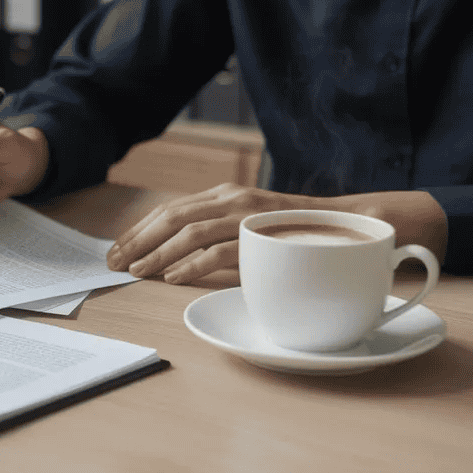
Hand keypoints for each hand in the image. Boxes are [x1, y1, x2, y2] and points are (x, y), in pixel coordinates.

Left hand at [106, 183, 448, 284]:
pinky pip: (222, 249)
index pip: (170, 209)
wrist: (359, 224)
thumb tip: (172, 261)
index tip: (116, 250)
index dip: (139, 230)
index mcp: (226, 195)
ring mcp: (251, 213)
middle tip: (113, 264)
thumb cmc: (298, 234)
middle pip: (171, 216)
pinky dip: (193, 265)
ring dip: (158, 253)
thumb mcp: (251, 229)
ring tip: (136, 271)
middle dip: (137, 241)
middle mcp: (234, 197)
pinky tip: (173, 278)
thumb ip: (218, 237)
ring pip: (191, 231)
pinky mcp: (266, 233)